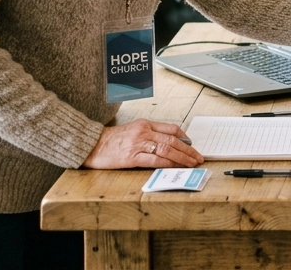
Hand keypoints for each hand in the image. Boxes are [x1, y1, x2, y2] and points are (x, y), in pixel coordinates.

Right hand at [82, 119, 202, 168]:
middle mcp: (144, 132)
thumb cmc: (111, 140)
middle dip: (189, 150)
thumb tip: (169, 144)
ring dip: (183, 158)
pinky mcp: (132, 157)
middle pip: (173, 140)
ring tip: (192, 164)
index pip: (171, 128)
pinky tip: (176, 167)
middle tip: (198, 157)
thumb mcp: (132, 130)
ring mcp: (138, 144)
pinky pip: (155, 160)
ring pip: (167, 149)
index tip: (192, 145)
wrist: (91, 144)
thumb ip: (149, 135)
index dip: (185, 137)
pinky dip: (168, 164)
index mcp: (145, 124)